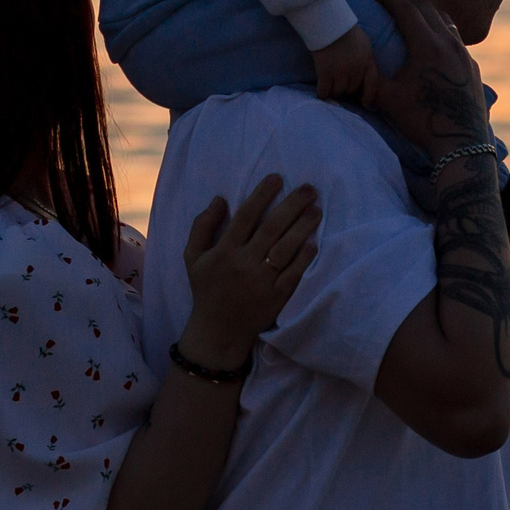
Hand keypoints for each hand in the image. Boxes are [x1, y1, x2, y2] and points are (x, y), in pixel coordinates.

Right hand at [178, 174, 320, 364]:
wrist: (218, 331)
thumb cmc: (206, 289)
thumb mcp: (192, 257)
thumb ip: (202, 226)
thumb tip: (220, 199)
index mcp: (224, 251)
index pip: (246, 216)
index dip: (262, 195)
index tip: (277, 178)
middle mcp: (243, 263)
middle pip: (271, 228)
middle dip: (291, 205)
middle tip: (309, 189)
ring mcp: (261, 281)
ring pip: (285, 249)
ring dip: (302, 228)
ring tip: (317, 210)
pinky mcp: (276, 297)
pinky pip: (293, 274)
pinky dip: (304, 259)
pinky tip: (314, 243)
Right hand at [310, 26, 377, 103]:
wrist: (327, 22)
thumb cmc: (345, 29)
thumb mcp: (364, 43)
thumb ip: (365, 59)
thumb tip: (363, 73)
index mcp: (367, 60)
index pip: (372, 83)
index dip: (368, 96)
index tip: (365, 103)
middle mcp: (356, 69)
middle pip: (353, 89)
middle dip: (347, 89)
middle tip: (340, 86)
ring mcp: (341, 72)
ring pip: (339, 92)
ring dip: (334, 91)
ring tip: (330, 86)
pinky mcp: (325, 72)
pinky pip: (324, 91)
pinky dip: (322, 93)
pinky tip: (321, 93)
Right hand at [365, 0, 488, 159]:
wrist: (460, 143)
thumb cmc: (420, 120)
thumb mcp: (387, 97)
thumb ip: (370, 75)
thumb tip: (354, 63)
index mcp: (426, 45)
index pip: (405, 8)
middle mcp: (448, 42)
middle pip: (426, 8)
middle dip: (405, 0)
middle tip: (389, 1)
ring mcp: (464, 54)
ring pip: (444, 20)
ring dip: (425, 13)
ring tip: (411, 17)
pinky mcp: (473, 66)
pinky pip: (455, 38)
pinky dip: (440, 31)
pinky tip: (432, 44)